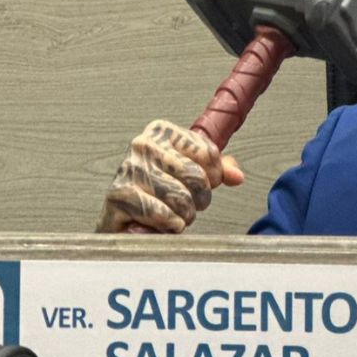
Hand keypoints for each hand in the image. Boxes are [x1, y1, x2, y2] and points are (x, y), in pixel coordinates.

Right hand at [97, 120, 244, 233]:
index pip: (209, 153)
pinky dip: (170, 224)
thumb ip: (219, 170)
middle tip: (189, 205)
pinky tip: (164, 223)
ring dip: (184, 214)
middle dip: (200, 199)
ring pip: (180, 197)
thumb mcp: (193, 172)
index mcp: (162, 131)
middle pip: (196, 176)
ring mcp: (128, 169)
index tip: (206, 183)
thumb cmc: (158, 192)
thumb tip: (237, 176)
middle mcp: (143, 145)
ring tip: (175, 214)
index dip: (215, 176)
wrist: (123, 218)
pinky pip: (162, 214)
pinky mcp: (119, 195)